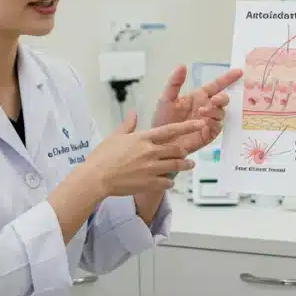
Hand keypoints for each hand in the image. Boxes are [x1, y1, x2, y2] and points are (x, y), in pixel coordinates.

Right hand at [83, 111, 206, 196]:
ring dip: (184, 165)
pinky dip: (170, 181)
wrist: (96, 178)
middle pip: (176, 150)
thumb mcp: (115, 136)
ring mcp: (151, 168)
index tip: (199, 124)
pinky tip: (169, 181)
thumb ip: (128, 124)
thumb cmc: (102, 157)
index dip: (187, 127)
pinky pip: (167, 182)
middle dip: (184, 151)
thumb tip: (133, 112)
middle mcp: (150, 152)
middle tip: (187, 153)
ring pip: (176, 166)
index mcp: (143, 138)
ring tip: (190, 165)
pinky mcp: (149, 183)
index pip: (170, 130)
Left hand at [152, 65, 243, 153]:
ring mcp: (209, 121)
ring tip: (203, 111)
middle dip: (223, 98)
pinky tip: (206, 121)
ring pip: (221, 113)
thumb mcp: (166, 98)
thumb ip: (174, 83)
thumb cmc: (162, 119)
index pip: (216, 85)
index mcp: (199, 97)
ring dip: (215, 110)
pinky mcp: (208, 135)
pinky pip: (217, 127)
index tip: (239, 72)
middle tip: (215, 99)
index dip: (228, 78)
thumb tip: (182, 66)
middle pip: (223, 100)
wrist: (159, 141)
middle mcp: (207, 108)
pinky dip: (214, 122)